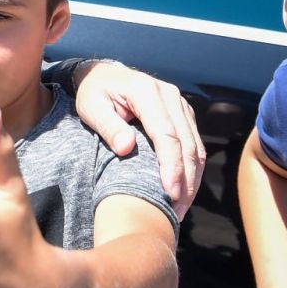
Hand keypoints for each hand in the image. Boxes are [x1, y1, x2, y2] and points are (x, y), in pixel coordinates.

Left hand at [72, 60, 203, 214]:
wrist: (104, 75)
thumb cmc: (94, 93)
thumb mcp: (91, 107)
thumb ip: (108, 126)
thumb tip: (127, 148)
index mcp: (147, 92)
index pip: (167, 134)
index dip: (171, 166)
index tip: (170, 193)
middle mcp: (170, 95)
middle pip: (187, 144)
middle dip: (186, 180)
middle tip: (177, 212)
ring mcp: (180, 104)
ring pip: (195, 146)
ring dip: (192, 179)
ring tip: (180, 208)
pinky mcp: (183, 114)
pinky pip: (194, 144)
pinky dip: (191, 170)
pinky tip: (183, 191)